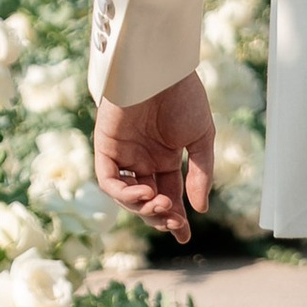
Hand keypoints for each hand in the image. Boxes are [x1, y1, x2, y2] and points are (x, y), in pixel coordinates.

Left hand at [94, 73, 214, 244]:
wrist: (161, 69)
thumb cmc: (184, 97)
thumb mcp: (201, 138)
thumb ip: (200, 173)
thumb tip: (200, 209)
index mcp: (164, 157)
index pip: (168, 196)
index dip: (175, 218)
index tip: (184, 237)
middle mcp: (141, 159)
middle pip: (147, 201)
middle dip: (159, 217)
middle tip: (174, 223)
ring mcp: (123, 154)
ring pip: (126, 196)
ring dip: (143, 208)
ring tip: (161, 205)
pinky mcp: (105, 147)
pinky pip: (109, 180)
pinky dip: (124, 193)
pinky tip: (145, 193)